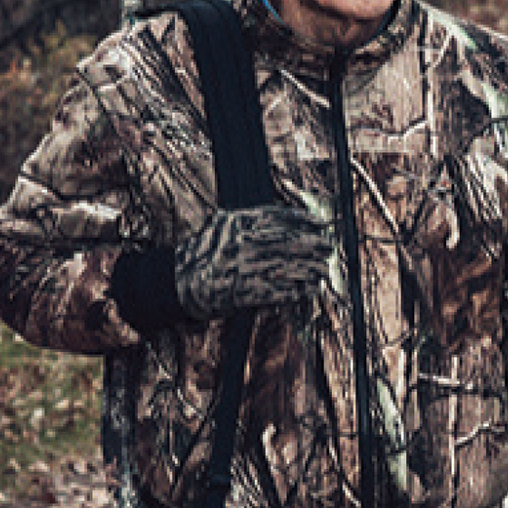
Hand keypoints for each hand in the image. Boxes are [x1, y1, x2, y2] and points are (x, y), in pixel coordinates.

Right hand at [173, 205, 331, 320]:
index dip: (304, 220)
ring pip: (286, 266)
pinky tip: (308, 290)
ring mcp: (242, 267)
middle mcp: (242, 242)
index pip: (279, 217)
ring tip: (323, 270)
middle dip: (313, 245)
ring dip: (310, 269)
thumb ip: (254, 220)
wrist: (178, 281)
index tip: (322, 224)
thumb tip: (293, 218)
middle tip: (329, 248)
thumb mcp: (225, 225)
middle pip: (288, 241)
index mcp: (238, 223)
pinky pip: (276, 291)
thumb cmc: (205, 253)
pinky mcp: (242, 291)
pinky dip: (295, 291)